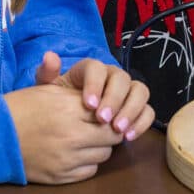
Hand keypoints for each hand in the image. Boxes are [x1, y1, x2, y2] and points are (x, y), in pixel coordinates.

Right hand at [4, 78, 121, 183]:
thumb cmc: (20, 108)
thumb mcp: (49, 91)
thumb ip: (80, 95)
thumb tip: (106, 103)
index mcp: (69, 110)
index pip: (109, 114)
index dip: (110, 113)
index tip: (104, 113)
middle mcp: (72, 136)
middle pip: (111, 137)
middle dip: (108, 131)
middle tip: (98, 127)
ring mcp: (67, 160)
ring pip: (103, 156)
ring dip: (99, 147)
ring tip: (85, 140)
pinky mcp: (60, 177)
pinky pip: (89, 172)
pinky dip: (87, 163)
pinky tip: (75, 154)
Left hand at [36, 52, 154, 140]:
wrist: (70, 121)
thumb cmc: (59, 103)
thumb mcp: (49, 91)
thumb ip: (47, 74)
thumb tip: (49, 57)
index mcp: (91, 70)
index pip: (98, 68)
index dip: (95, 84)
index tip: (88, 104)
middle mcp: (113, 77)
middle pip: (122, 79)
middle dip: (114, 99)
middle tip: (103, 119)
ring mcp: (128, 92)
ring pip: (140, 92)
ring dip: (131, 111)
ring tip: (117, 130)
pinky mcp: (137, 108)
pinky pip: (147, 111)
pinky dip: (141, 123)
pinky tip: (129, 137)